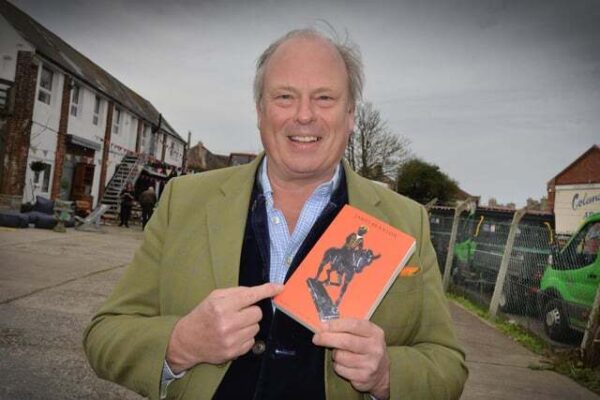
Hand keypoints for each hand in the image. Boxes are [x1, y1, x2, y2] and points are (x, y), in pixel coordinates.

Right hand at [166, 283, 282, 372]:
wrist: (187, 341)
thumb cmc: (203, 315)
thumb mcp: (214, 297)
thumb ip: (236, 292)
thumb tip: (258, 291)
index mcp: (221, 305)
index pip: (251, 295)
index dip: (267, 290)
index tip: (279, 287)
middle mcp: (227, 323)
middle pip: (257, 313)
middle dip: (251, 311)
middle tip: (239, 313)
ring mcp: (230, 339)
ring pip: (256, 327)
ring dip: (249, 325)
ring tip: (234, 325)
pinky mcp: (233, 352)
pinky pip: (252, 341)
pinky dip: (246, 337)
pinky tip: (233, 336)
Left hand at [312, 319, 389, 399]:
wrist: (382, 373)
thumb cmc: (367, 348)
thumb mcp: (365, 334)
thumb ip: (348, 327)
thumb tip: (325, 325)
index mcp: (375, 333)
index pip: (353, 325)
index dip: (336, 325)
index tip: (323, 326)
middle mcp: (375, 348)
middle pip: (345, 341)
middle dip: (327, 338)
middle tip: (316, 338)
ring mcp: (370, 364)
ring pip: (340, 356)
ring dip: (334, 354)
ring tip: (339, 353)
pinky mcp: (363, 377)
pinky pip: (340, 369)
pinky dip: (337, 366)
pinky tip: (343, 364)